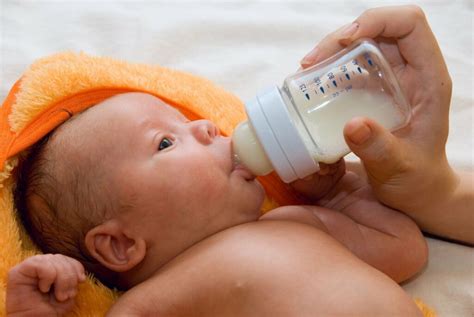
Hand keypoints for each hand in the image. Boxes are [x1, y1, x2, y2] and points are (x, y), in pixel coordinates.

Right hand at [6, 254, 85, 316]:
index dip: (76, 268)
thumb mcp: (68, 292)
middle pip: (61, 259)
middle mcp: (40, 264)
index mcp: (51, 267)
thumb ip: (73, 278)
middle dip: (69, 277)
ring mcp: (29, 266)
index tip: (80, 281)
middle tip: (66, 295)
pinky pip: (41, 265)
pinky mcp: (18, 271)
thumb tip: (79, 274)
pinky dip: (48, 278)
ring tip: (59, 296)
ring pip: (52, 260)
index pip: (67, 259)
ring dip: (61, 279)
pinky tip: (44, 289)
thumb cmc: (49, 309)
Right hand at [299, 5, 455, 216]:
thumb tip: (352, 124)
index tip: (346, 42)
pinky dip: (328, 70)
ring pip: (360, 45)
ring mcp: (391, 79)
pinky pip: (350, 67)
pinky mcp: (373, 91)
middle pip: (377, 30)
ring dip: (330, 52)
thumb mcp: (399, 167)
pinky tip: (311, 85)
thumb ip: (378, 148)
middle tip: (310, 63)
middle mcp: (410, 72)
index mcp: (428, 79)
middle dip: (340, 38)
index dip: (377, 21)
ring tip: (304, 71)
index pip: (409, 25)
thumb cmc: (416, 179)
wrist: (415, 190)